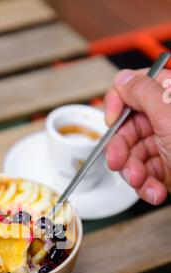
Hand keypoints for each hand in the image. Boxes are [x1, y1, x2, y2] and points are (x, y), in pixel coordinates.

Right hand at [105, 67, 170, 204]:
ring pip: (133, 155)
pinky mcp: (167, 167)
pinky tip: (155, 190)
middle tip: (119, 162)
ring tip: (142, 182)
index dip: (117, 105)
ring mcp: (166, 144)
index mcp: (169, 96)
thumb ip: (143, 92)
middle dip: (122, 150)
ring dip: (133, 173)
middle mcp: (167, 118)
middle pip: (128, 128)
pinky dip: (146, 186)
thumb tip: (123, 79)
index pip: (133, 89)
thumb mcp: (170, 116)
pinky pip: (145, 174)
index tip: (111, 122)